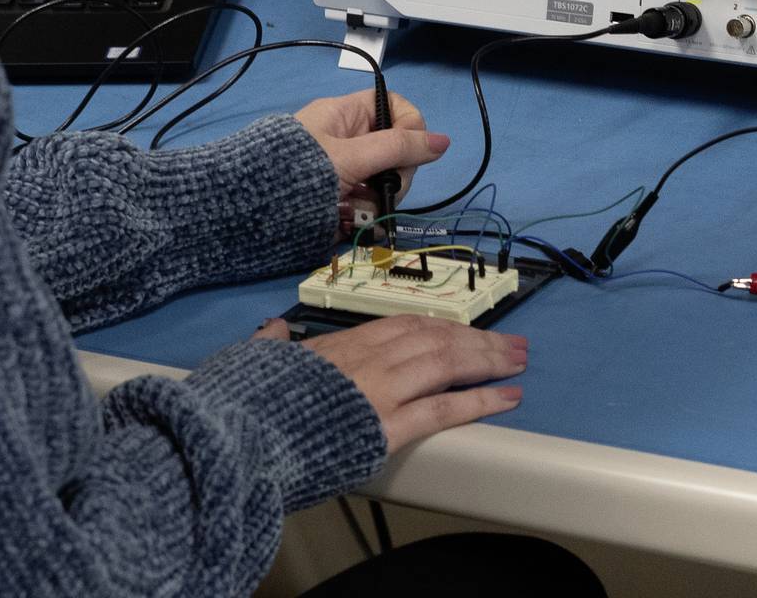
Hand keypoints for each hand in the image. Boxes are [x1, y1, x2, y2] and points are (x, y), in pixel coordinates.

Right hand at [254, 315, 525, 449]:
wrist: (238, 432)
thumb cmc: (244, 399)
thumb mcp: (255, 360)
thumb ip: (271, 345)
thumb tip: (271, 332)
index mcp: (340, 344)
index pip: (403, 326)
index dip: (441, 326)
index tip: (464, 328)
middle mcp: (368, 358)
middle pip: (436, 337)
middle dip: (477, 338)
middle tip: (512, 342)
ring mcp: (382, 389)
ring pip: (447, 362)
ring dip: (488, 359)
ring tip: (519, 361)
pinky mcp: (388, 426)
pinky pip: (443, 409)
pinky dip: (480, 400)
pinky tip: (508, 397)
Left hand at [294, 90, 448, 217]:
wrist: (249, 212)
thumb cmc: (296, 172)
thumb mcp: (351, 157)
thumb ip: (398, 148)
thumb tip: (443, 141)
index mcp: (347, 115)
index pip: (394, 107)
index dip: (409, 127)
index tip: (407, 152)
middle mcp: (347, 140)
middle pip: (395, 151)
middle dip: (393, 176)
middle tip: (378, 190)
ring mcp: (344, 172)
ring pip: (384, 183)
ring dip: (376, 201)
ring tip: (353, 210)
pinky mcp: (339, 200)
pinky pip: (366, 205)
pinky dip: (362, 216)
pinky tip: (347, 220)